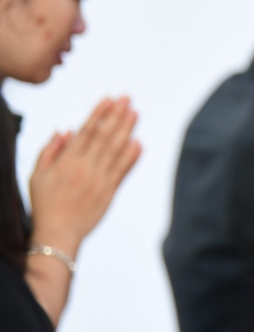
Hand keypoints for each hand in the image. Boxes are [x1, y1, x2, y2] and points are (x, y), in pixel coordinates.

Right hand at [28, 97, 141, 255]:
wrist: (58, 233)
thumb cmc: (45, 204)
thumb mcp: (37, 175)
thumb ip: (50, 151)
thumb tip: (66, 130)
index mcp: (66, 161)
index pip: (86, 131)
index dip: (99, 114)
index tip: (109, 100)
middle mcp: (84, 167)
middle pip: (104, 136)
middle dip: (116, 115)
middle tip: (128, 99)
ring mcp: (99, 179)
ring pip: (116, 150)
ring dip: (127, 130)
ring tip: (135, 113)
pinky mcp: (109, 191)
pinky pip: (123, 170)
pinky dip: (132, 156)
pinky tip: (139, 143)